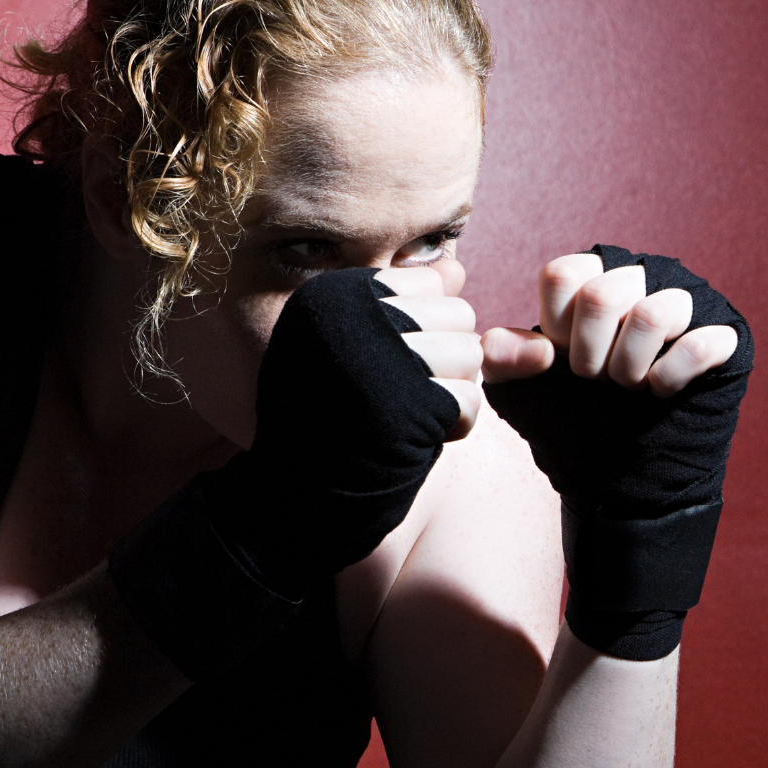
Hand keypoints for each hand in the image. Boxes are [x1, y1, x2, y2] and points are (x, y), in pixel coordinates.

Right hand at [112, 265, 472, 677]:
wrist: (295, 495)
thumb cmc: (330, 417)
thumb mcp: (354, 346)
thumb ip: (409, 306)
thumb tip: (458, 271)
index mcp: (334, 294)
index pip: (430, 283)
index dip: (427, 329)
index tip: (391, 364)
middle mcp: (357, 316)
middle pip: (459, 316)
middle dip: (447, 360)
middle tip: (405, 395)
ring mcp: (385, 358)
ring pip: (472, 356)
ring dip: (452, 393)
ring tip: (409, 414)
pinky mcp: (411, 405)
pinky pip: (473, 400)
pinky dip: (457, 425)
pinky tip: (418, 437)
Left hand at [481, 252, 736, 396]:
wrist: (624, 477)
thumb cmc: (575, 421)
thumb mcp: (526, 393)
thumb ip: (503, 362)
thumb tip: (519, 345)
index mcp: (590, 283)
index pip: (564, 274)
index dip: (559, 330)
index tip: (565, 366)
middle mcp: (639, 282)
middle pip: (604, 294)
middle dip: (593, 357)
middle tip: (601, 384)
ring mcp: (686, 306)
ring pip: (654, 314)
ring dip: (632, 369)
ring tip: (633, 389)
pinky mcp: (725, 336)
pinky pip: (700, 344)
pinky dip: (671, 377)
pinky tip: (664, 393)